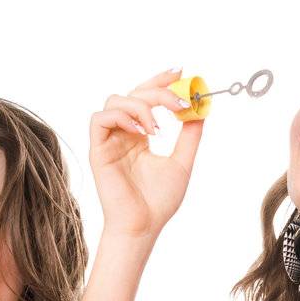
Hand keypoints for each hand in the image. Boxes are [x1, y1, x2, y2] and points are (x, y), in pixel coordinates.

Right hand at [90, 67, 204, 238]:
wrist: (143, 227)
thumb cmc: (159, 202)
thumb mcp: (182, 163)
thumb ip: (190, 136)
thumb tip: (201, 109)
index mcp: (139, 136)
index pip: (146, 98)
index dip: (160, 81)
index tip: (181, 73)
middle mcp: (123, 135)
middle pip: (133, 93)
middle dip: (157, 90)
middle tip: (178, 102)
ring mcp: (109, 141)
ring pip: (116, 100)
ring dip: (141, 106)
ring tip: (158, 129)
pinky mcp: (98, 150)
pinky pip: (101, 118)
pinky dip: (122, 117)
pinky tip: (142, 133)